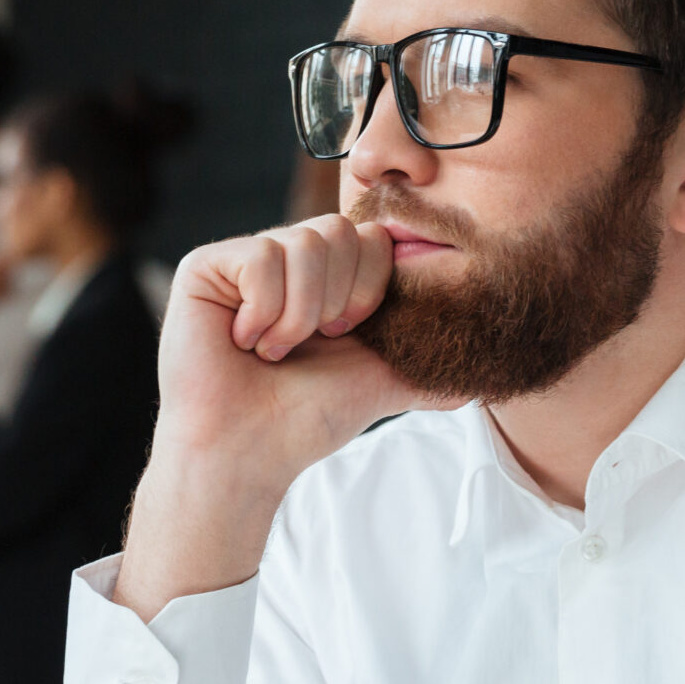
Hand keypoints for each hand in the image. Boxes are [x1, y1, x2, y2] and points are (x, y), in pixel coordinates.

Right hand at [113, 214, 451, 619]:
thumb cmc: (305, 419)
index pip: (371, 237)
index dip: (368, 290)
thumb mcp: (378, 381)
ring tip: (274, 350)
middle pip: (339, 230)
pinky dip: (264, 312)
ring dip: (299, 315)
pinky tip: (244, 341)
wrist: (248, 453)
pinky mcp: (205, 266)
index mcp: (324, 275)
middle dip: (335, 301)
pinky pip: (260, 257)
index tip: (344, 336)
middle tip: (307, 344)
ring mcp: (243, 258)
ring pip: (303, 243)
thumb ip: (425, 369)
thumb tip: (479, 381)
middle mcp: (284, 257)